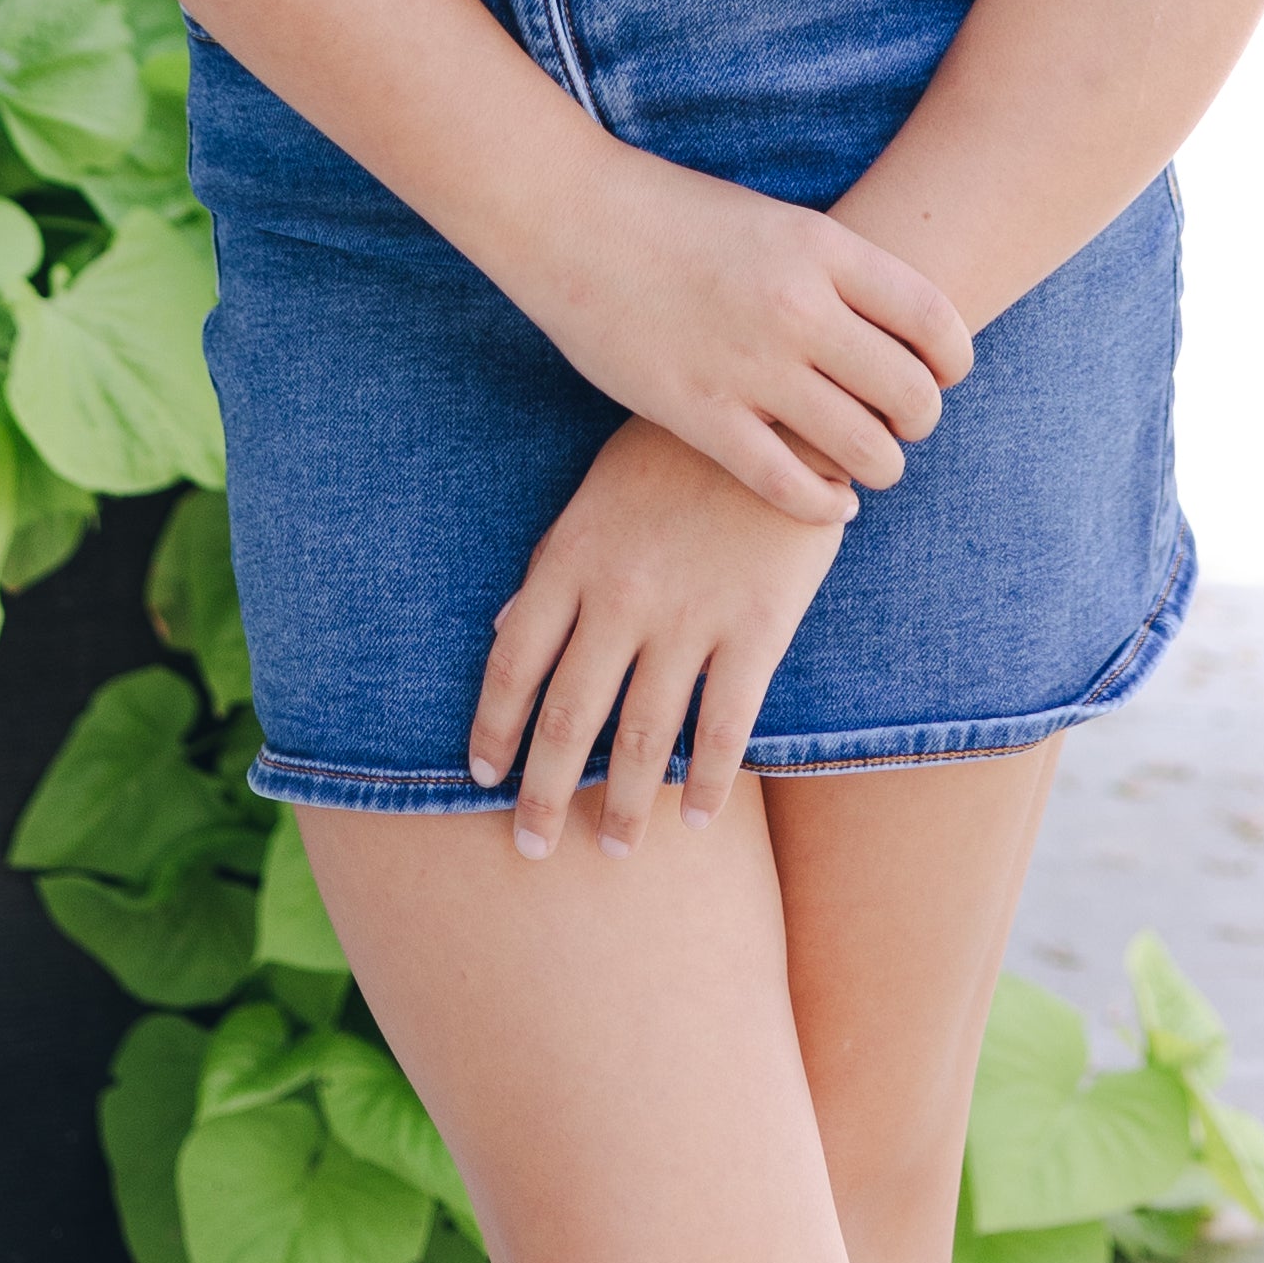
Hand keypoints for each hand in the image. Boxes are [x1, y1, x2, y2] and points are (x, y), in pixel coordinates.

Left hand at [470, 417, 854, 854]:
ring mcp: (690, 617)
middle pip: (569, 719)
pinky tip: (696, 818)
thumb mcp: (596, 491)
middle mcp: (620, 598)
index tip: (483, 777)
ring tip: (613, 851)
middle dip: (545, 794)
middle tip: (532, 849)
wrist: (780, 410)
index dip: (494, 730)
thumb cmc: (677, 449)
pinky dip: (706, 782)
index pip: (513, 664)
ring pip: (643, 738)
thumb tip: (503, 628)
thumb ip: (551, 562)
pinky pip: (725, 727)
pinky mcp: (757, 628)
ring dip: (624, 806)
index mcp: (571, 558)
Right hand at [509, 148, 972, 524]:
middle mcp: (799, 308)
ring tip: (868, 463)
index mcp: (823, 247)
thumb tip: (892, 330)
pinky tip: (830, 502)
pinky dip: (825, 506)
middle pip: (912, 394)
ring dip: (880, 467)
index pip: (934, 319)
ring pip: (865, 451)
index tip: (946, 373)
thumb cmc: (672, 212)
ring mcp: (751, 366)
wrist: (570, 215)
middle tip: (903, 424)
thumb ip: (831, 272)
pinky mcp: (702, 416)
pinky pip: (792, 487)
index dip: (955, 359)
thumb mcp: (773, 221)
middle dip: (920, 420)